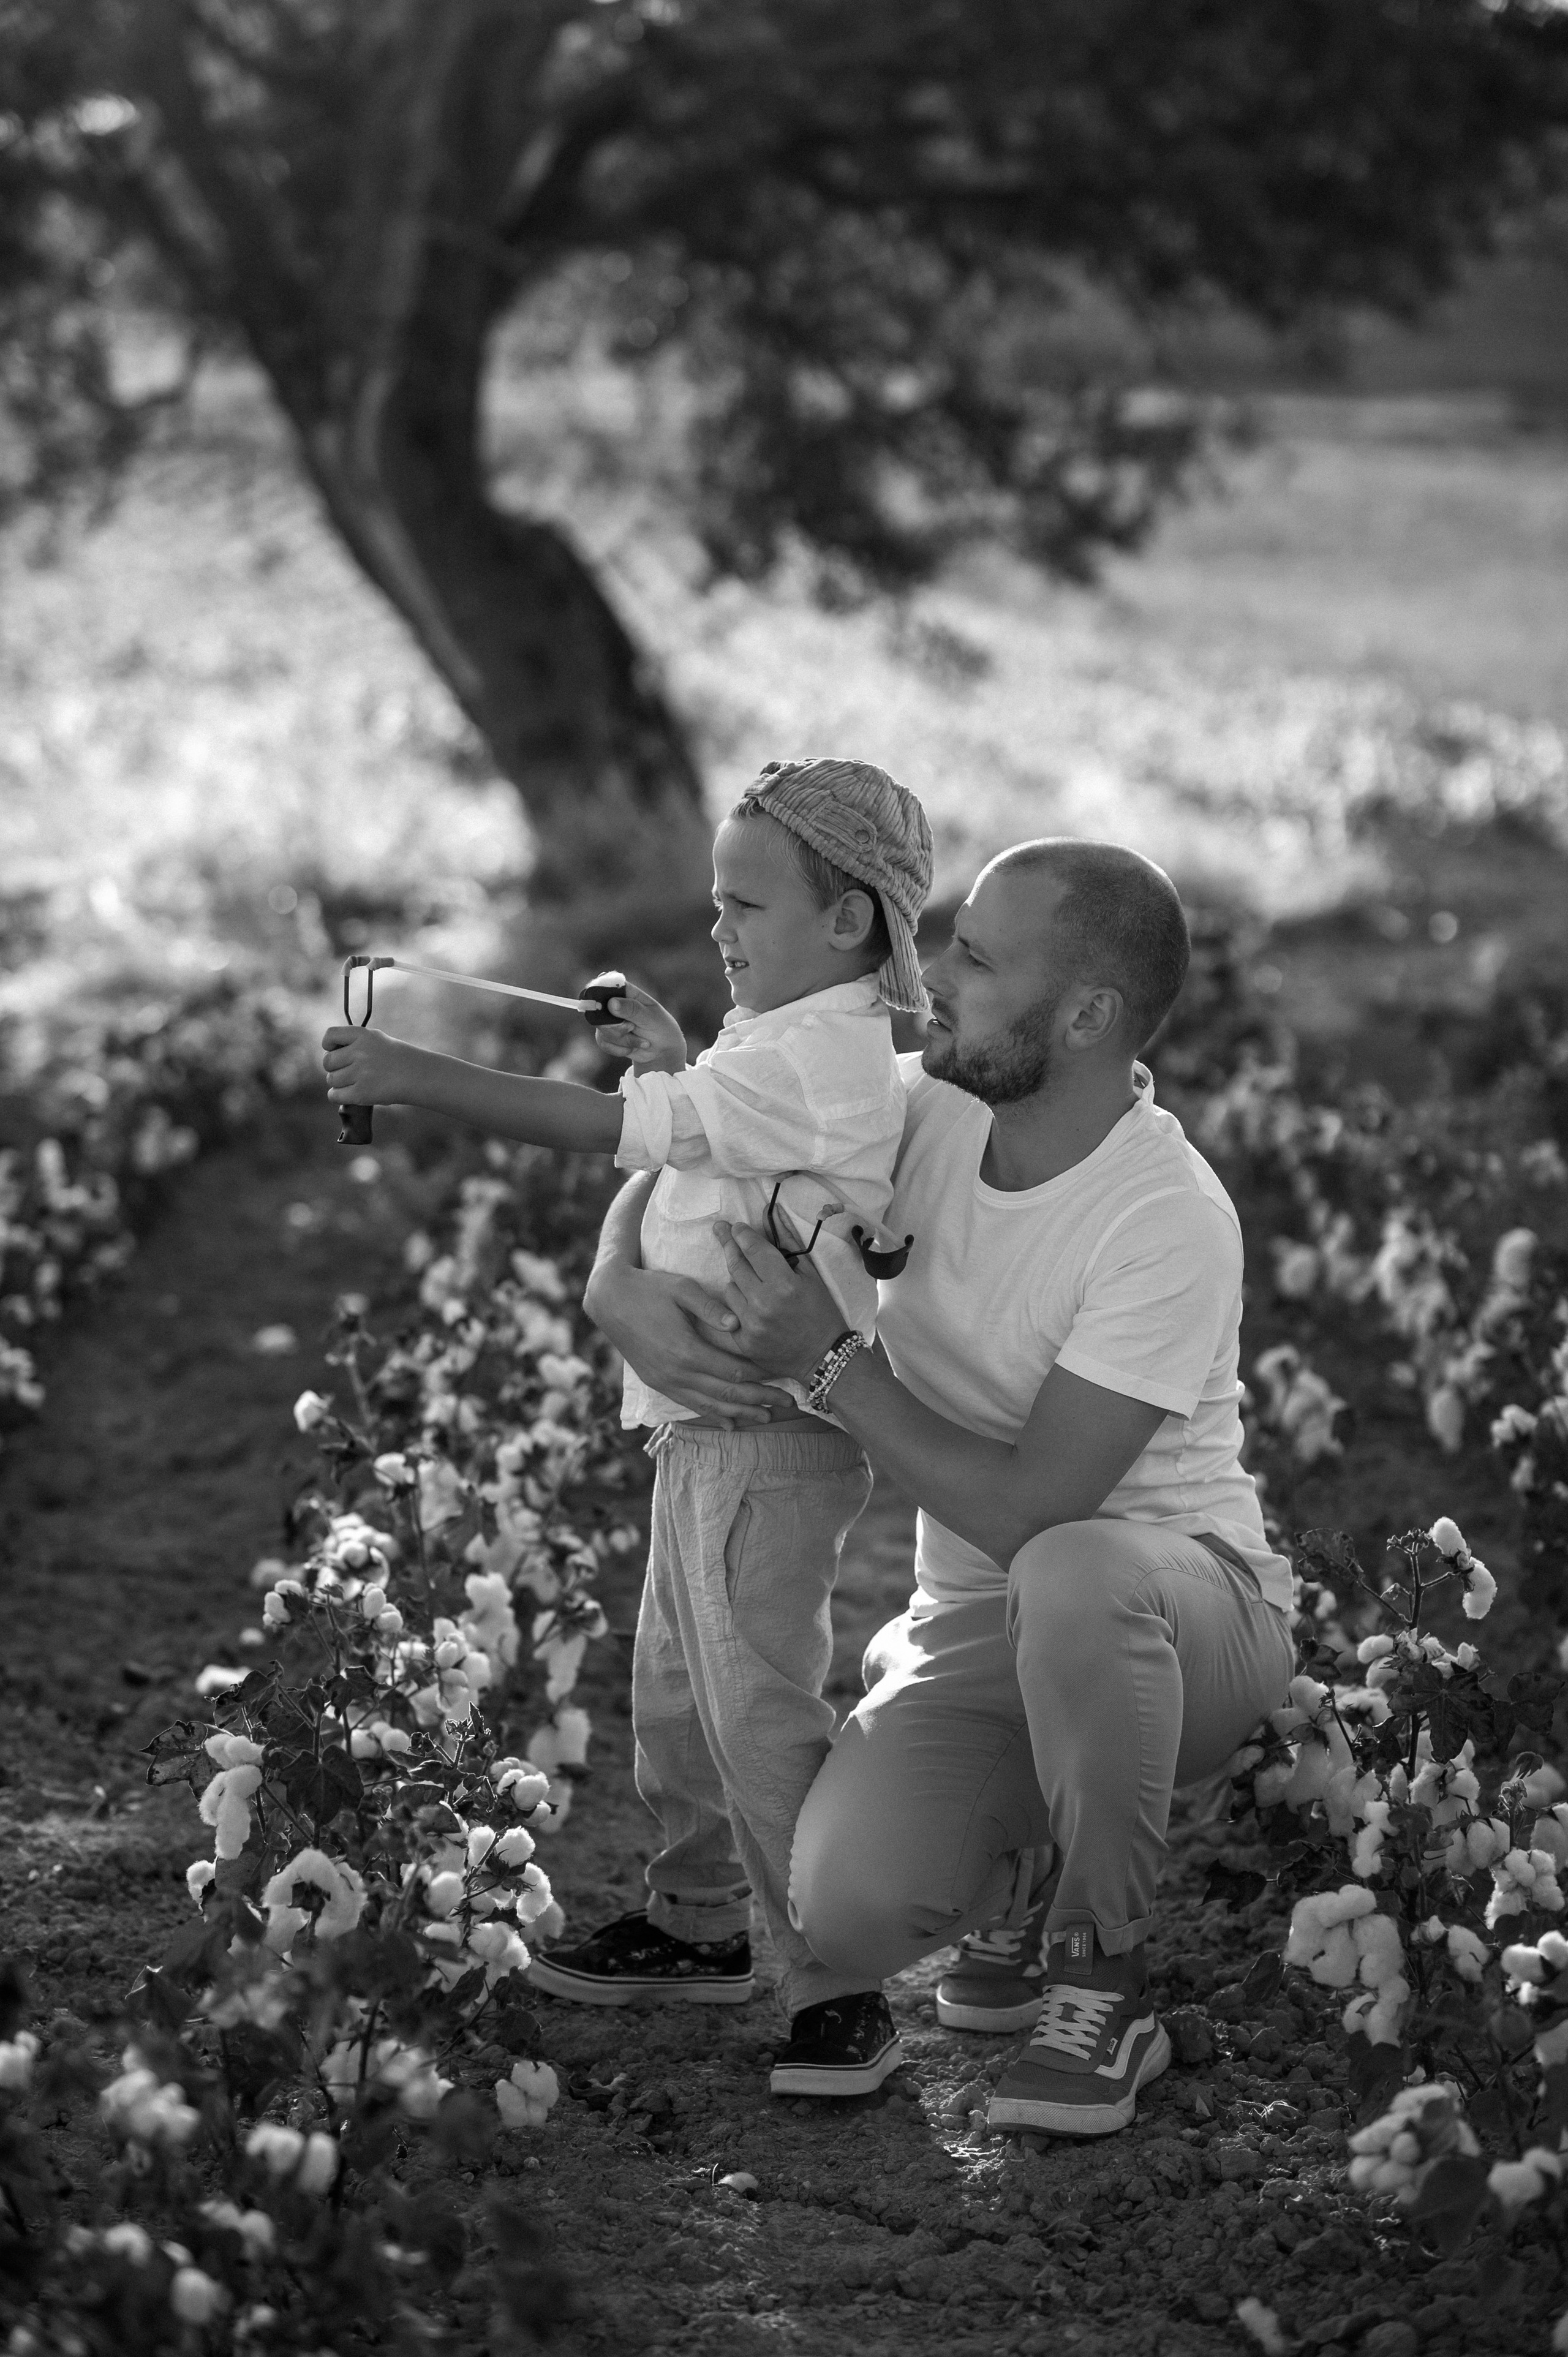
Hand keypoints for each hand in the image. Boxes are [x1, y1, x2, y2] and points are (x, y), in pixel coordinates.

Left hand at [321, 1024, 417, 1107]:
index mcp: (362, 1035)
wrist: (418, 1075)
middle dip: (335, 1068)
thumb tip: (329, 1054)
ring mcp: (360, 1073)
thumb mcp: (376, 1040)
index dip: (328, 1045)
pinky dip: (339, 1096)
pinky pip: (334, 1095)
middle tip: (348, 1071)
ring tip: (355, 1082)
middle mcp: (360, 1052)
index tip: (335, 1051)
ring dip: (339, 1083)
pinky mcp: (361, 1093)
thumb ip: (353, 1043)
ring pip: (331, 1080)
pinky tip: (350, 1094)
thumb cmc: (396, 1058)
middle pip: (327, 1062)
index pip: (330, 1036)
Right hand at [584, 1259, 792, 1424]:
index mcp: (687, 1350)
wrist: (609, 1300)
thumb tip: (737, 1324)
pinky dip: (713, 1415)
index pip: (734, 1371)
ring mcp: (666, 1381)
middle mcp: (677, 1373)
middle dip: (759, 1400)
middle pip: (727, 1394)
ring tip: (766, 1417)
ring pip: (710, 1405)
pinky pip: (690, 1405)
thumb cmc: (649, 1289)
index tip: (784, 1379)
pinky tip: (730, 1424)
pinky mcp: (658, 1383)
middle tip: (788, 1403)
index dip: (761, 1377)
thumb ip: (710, 1307)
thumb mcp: (682, 1288)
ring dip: (740, 1413)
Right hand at [591, 984, 686, 1075]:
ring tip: (642, 1041)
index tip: (608, 1005)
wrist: (663, 1052)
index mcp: (627, 993)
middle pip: (600, 1011)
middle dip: (616, 1026)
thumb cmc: (662, 1029)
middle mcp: (615, 1004)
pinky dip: (619, 1049)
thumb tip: (611, 1003)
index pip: (607, 984)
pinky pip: (602, 1042)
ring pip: (602, 1029)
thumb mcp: (651, 1018)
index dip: (600, 992)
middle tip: (632, 1028)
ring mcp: (610, 1020)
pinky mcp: (607, 1036)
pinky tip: (632, 1048)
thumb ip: (632, 1009)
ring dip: (622, 1039)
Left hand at [712, 1221, 847, 1380]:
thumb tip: (773, 1212)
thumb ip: (790, 1242)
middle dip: (729, 1244)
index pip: (754, 1250)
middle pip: (736, 1265)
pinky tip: (751, 1305)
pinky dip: (739, 1306)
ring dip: (737, 1280)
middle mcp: (764, 1303)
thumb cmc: (822, 1313)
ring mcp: (751, 1324)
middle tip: (722, 1230)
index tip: (737, 1226)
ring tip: (752, 1282)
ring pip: (730, 1288)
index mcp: (784, 1284)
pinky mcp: (743, 1341)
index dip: (743, 1234)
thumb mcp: (811, 1275)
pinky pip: (730, 1313)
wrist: (824, 1357)